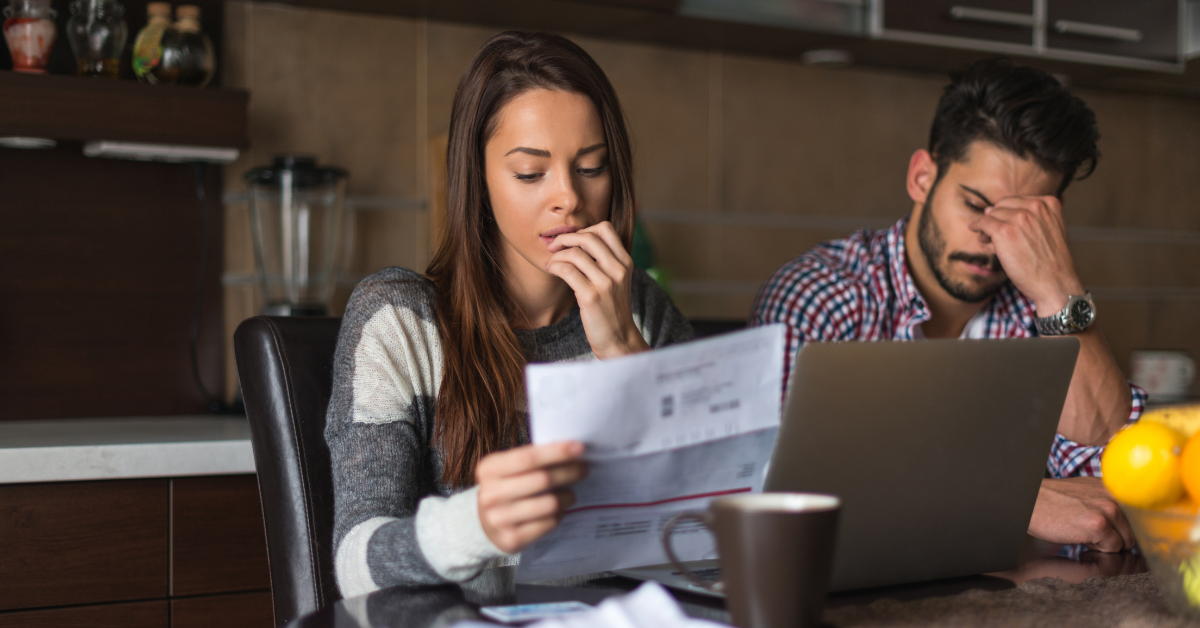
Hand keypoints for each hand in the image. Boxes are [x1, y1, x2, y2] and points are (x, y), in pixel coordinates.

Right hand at [476, 441, 587, 553]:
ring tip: (571, 494)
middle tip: (583, 469)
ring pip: (549, 504)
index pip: (528, 457)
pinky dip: (559, 514)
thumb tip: (571, 451)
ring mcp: (499, 519)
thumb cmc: (505, 488)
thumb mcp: (507, 469)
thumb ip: (532, 459)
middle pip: (542, 480)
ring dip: (568, 496)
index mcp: (489, 469)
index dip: (556, 452)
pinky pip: (548, 523)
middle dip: (569, 472)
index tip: (579, 447)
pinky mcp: (511, 539)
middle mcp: (491, 494)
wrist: (483, 523)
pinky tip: (559, 510)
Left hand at [545, 221, 649, 358]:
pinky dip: (554, 266)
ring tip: (551, 263)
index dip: (584, 229)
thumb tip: (577, 241)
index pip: (605, 228)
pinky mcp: (591, 297)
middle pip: (588, 237)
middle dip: (565, 238)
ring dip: (557, 255)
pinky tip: (551, 271)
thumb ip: (605, 261)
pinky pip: (567, 270)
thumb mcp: (616, 281)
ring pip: (575, 253)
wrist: (618, 339)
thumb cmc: (611, 309)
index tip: (572, 241)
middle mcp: (618, 269)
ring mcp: (606, 283)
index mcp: (625, 262)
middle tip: (554, 247)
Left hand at [968, 196, 1085, 315]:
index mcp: (1049, 203)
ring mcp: (1019, 218)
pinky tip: (975, 230)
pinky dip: (976, 225)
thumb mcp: (1050, 230)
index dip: (1007, 213)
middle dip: (996, 219)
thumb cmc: (1050, 262)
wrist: (1055, 283)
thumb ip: (1028, 218)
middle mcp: (1035, 207)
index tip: (1005, 225)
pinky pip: (983, 223)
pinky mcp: (1004, 231)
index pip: (1017, 201)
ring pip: (992, 215)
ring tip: (988, 240)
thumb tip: (987, 210)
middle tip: (993, 234)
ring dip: (987, 227)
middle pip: (1003, 206)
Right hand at [1028, 477, 1134, 551]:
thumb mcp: (1086, 493)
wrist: (1029, 502)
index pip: (1141, 515)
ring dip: (1107, 544)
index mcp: (1114, 487)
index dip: (1132, 529)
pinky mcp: (1098, 525)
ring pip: (1125, 542)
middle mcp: (1115, 495)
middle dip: (1116, 538)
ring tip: (1083, 532)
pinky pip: (1111, 549)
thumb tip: (1131, 524)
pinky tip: (1078, 536)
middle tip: (1091, 532)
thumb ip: (1108, 502)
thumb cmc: (1054, 501)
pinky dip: (1096, 548)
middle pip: (1134, 532)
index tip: (1125, 535)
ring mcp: (1108, 509)